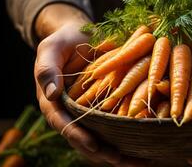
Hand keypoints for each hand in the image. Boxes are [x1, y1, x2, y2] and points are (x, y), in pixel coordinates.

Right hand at [34, 4, 148, 166]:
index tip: (94, 145)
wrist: (79, 36)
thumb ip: (47, 69)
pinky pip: (115, 124)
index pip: (64, 124)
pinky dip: (128, 135)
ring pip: (102, 137)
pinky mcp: (104, 107)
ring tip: (140, 160)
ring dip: (119, 152)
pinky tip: (145, 144)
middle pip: (85, 139)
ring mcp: (89, 112)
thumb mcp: (51, 49)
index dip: (78, 136)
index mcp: (55, 103)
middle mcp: (72, 112)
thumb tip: (51, 94)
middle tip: (122, 160)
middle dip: (103, 152)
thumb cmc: (63, 41)